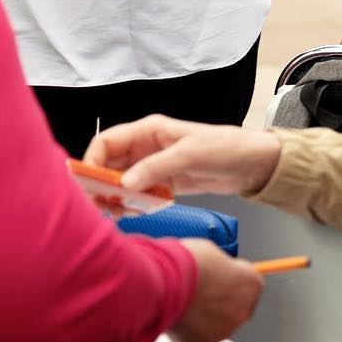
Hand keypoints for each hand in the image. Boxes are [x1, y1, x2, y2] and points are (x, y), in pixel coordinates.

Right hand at [84, 114, 281, 196]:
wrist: (253, 164)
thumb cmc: (225, 148)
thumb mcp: (190, 154)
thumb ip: (156, 167)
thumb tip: (124, 183)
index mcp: (149, 129)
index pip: (107, 141)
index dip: (92, 159)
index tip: (87, 182)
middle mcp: (147, 146)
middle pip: (110, 162)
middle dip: (100, 181)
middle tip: (96, 203)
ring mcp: (155, 165)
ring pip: (123, 179)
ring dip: (115, 194)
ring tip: (114, 211)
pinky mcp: (165, 182)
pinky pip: (140, 192)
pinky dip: (133, 202)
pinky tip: (134, 212)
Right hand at [169, 239, 263, 341]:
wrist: (167, 283)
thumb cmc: (190, 263)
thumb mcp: (212, 252)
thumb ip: (220, 267)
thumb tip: (215, 271)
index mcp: (251, 284)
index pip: (249, 284)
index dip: (231, 279)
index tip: (220, 277)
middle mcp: (243, 311)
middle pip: (235, 307)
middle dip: (220, 300)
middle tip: (200, 289)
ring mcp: (224, 330)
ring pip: (216, 323)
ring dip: (204, 314)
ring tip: (185, 299)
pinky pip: (198, 334)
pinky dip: (189, 326)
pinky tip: (178, 311)